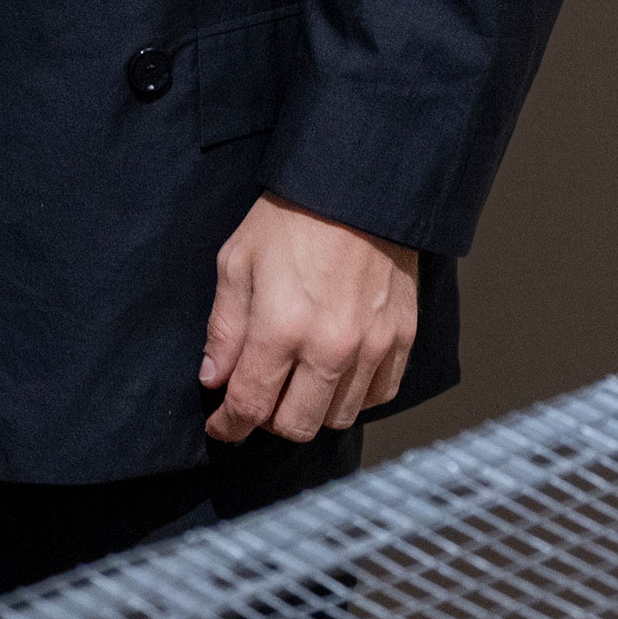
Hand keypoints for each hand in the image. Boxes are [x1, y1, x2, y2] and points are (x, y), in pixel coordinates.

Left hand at [201, 195, 418, 442]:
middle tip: (257, 399)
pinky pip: (379, 396)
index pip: (251, 405)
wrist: (358, 191)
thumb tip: (213, 379)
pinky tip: (334, 374)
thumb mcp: (237, 263)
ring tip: (294, 382)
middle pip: (297, 426)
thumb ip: (225, 328)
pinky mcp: (403, 340)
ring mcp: (373, 348)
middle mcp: (331, 349)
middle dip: (268, 422)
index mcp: (282, 329)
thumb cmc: (290, 219)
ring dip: (311, 410)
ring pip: (339, 418)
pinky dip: (353, 397)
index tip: (221, 427)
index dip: (230, 425)